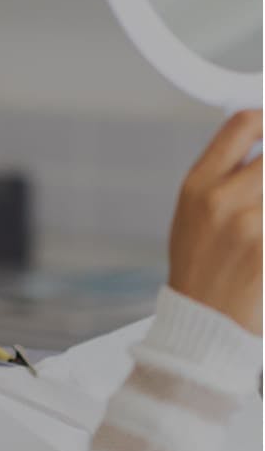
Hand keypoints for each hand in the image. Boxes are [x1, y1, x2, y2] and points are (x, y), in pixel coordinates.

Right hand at [168, 109, 262, 336]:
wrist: (205, 324)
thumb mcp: (192, 217)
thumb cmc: (200, 272)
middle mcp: (222, 201)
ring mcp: (251, 225)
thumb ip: (224, 177)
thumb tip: (262, 145)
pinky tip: (261, 248)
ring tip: (259, 220)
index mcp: (197, 187)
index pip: (243, 125)